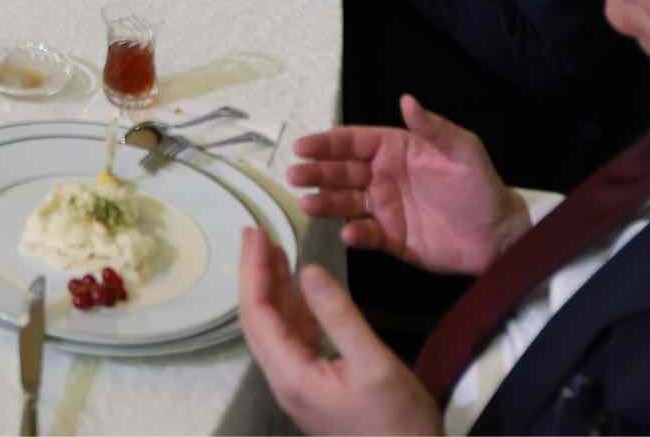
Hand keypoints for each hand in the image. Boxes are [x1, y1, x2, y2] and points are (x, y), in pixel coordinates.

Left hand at [237, 228, 440, 436]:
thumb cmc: (397, 420)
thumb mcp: (373, 363)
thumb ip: (339, 315)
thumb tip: (308, 269)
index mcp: (291, 374)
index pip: (258, 314)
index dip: (253, 270)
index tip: (254, 232)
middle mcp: (285, 380)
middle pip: (258, 320)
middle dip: (255, 275)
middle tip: (257, 234)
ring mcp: (299, 386)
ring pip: (275, 330)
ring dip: (273, 290)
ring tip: (275, 252)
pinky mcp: (315, 388)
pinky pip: (294, 341)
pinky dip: (293, 310)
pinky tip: (301, 290)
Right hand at [284, 96, 532, 274]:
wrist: (498, 235)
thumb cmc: (479, 186)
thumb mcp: (462, 150)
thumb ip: (433, 128)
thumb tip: (405, 99)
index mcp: (395, 149)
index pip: (353, 141)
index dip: (327, 142)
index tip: (302, 145)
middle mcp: (383, 177)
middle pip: (341, 171)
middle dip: (316, 172)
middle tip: (294, 175)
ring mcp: (385, 209)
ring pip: (346, 202)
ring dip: (325, 202)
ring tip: (307, 205)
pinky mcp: (391, 239)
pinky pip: (367, 234)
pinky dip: (355, 234)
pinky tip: (349, 233)